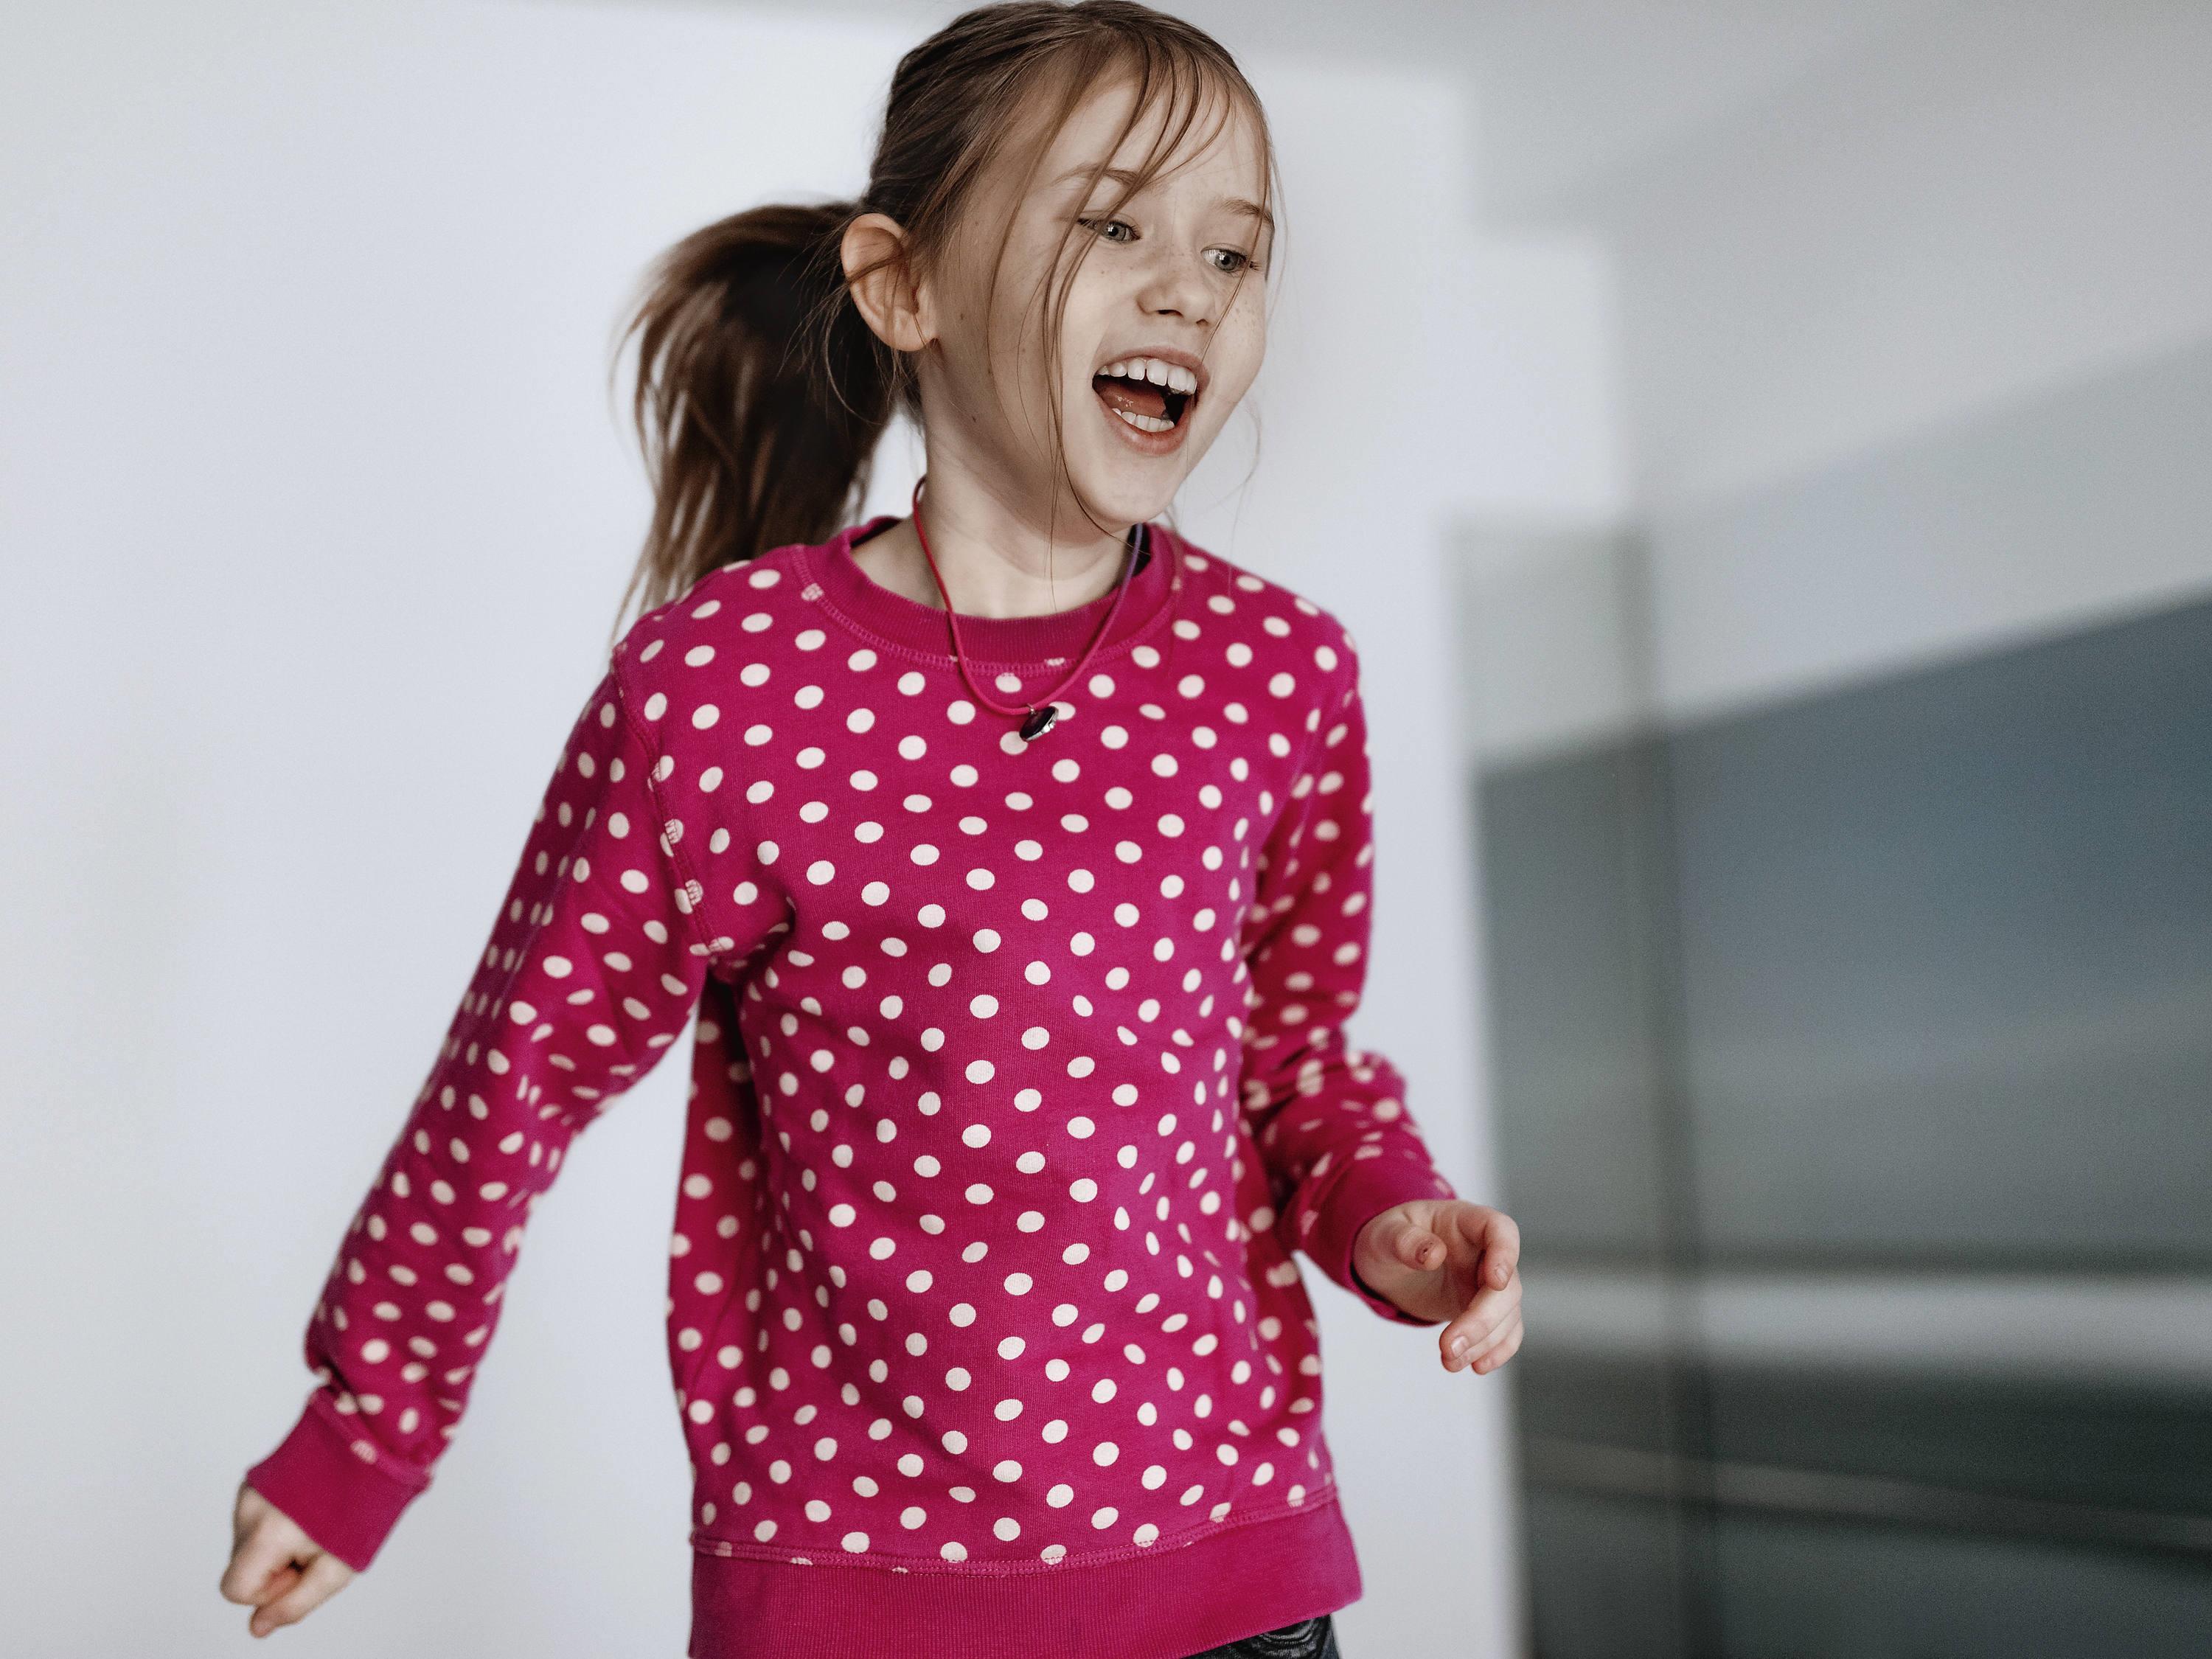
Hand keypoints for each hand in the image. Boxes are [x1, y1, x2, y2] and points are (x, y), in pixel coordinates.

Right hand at [221, 1480, 355, 1636]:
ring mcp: (249, 1490)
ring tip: (318, 1519)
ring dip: (279, 1545)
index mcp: (263, 1531)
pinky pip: (256, 1522)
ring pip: (250, 1545)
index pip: (234, 1590)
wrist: (375, 1444)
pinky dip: (279, 1525)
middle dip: (277, 1567)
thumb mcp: (337, 1568)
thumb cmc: (361, 1508)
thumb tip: (257, 1628)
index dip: (268, 1592)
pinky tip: (310, 1507)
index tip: (302, 1568)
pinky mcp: (256, 1479)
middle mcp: (247, 1507)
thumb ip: (294, 1605)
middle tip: (319, 1541)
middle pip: (243, 1567)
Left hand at [1352, 1199, 1523, 1375]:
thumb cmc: (1388, 1237)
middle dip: (1482, 1320)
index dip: (1506, 1253)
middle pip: (1507, 1285)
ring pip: (1507, 1314)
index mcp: (1466, 1221)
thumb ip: (1405, 1241)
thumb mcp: (1385, 1234)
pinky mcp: (1483, 1310)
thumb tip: (1434, 1255)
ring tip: (1449, 1361)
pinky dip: (1494, 1351)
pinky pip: (1503, 1332)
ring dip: (1483, 1342)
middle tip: (1448, 1346)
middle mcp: (1485, 1252)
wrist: (1387, 1263)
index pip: (1500, 1229)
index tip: (1494, 1281)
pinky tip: (1475, 1365)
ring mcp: (1487, 1284)